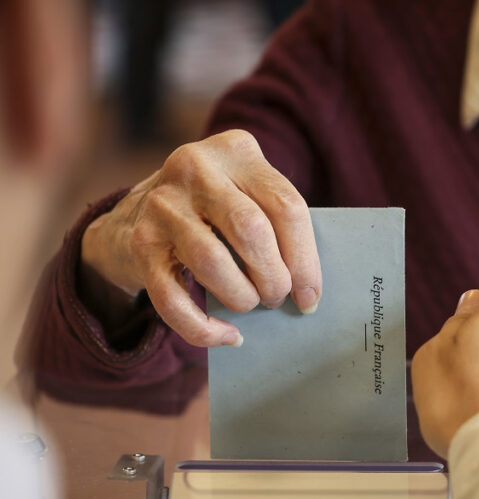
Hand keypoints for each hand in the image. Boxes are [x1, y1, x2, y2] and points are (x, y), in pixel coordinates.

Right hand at [80, 129, 321, 346]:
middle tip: (277, 297)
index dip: (306, 260)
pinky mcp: (138, 243)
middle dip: (274, 278)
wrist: (135, 212)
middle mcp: (195, 168)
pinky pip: (173, 298)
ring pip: (212, 261)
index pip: (286, 206)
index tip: (310, 295)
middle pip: (251, 230)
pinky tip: (227, 335)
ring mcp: (162, 204)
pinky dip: (204, 328)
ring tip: (251, 304)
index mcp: (236, 151)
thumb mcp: (248, 194)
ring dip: (241, 297)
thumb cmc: (216, 211)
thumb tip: (308, 291)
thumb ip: (277, 223)